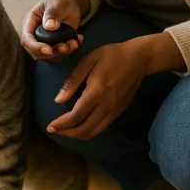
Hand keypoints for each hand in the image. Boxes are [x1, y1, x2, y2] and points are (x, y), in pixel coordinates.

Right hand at [20, 0, 88, 61]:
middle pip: (36, 52)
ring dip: (63, 53)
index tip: (49, 49)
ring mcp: (46, 41)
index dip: (35, 47)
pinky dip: (70, 49)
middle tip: (65, 47)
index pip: (26, 39)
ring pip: (49, 56)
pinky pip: (61, 53)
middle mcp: (36, 34)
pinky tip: (78, 39)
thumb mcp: (55, 3)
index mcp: (30, 23)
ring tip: (74, 42)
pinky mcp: (56, 44)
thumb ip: (52, 14)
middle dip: (52, 53)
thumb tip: (49, 26)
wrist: (69, 3)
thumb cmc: (59, 0)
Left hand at [46, 32, 182, 139]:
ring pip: (94, 131)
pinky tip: (80, 125)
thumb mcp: (88, 60)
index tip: (50, 126)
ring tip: (65, 131)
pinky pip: (102, 127)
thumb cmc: (111, 55)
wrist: (139, 59)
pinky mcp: (119, 111)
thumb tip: (59, 100)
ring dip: (78, 135)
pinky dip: (89, 130)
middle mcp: (106, 105)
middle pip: (85, 129)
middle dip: (68, 133)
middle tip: (54, 130)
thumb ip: (73, 80)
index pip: (76, 115)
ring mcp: (114, 110)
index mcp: (96, 91)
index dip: (61, 124)